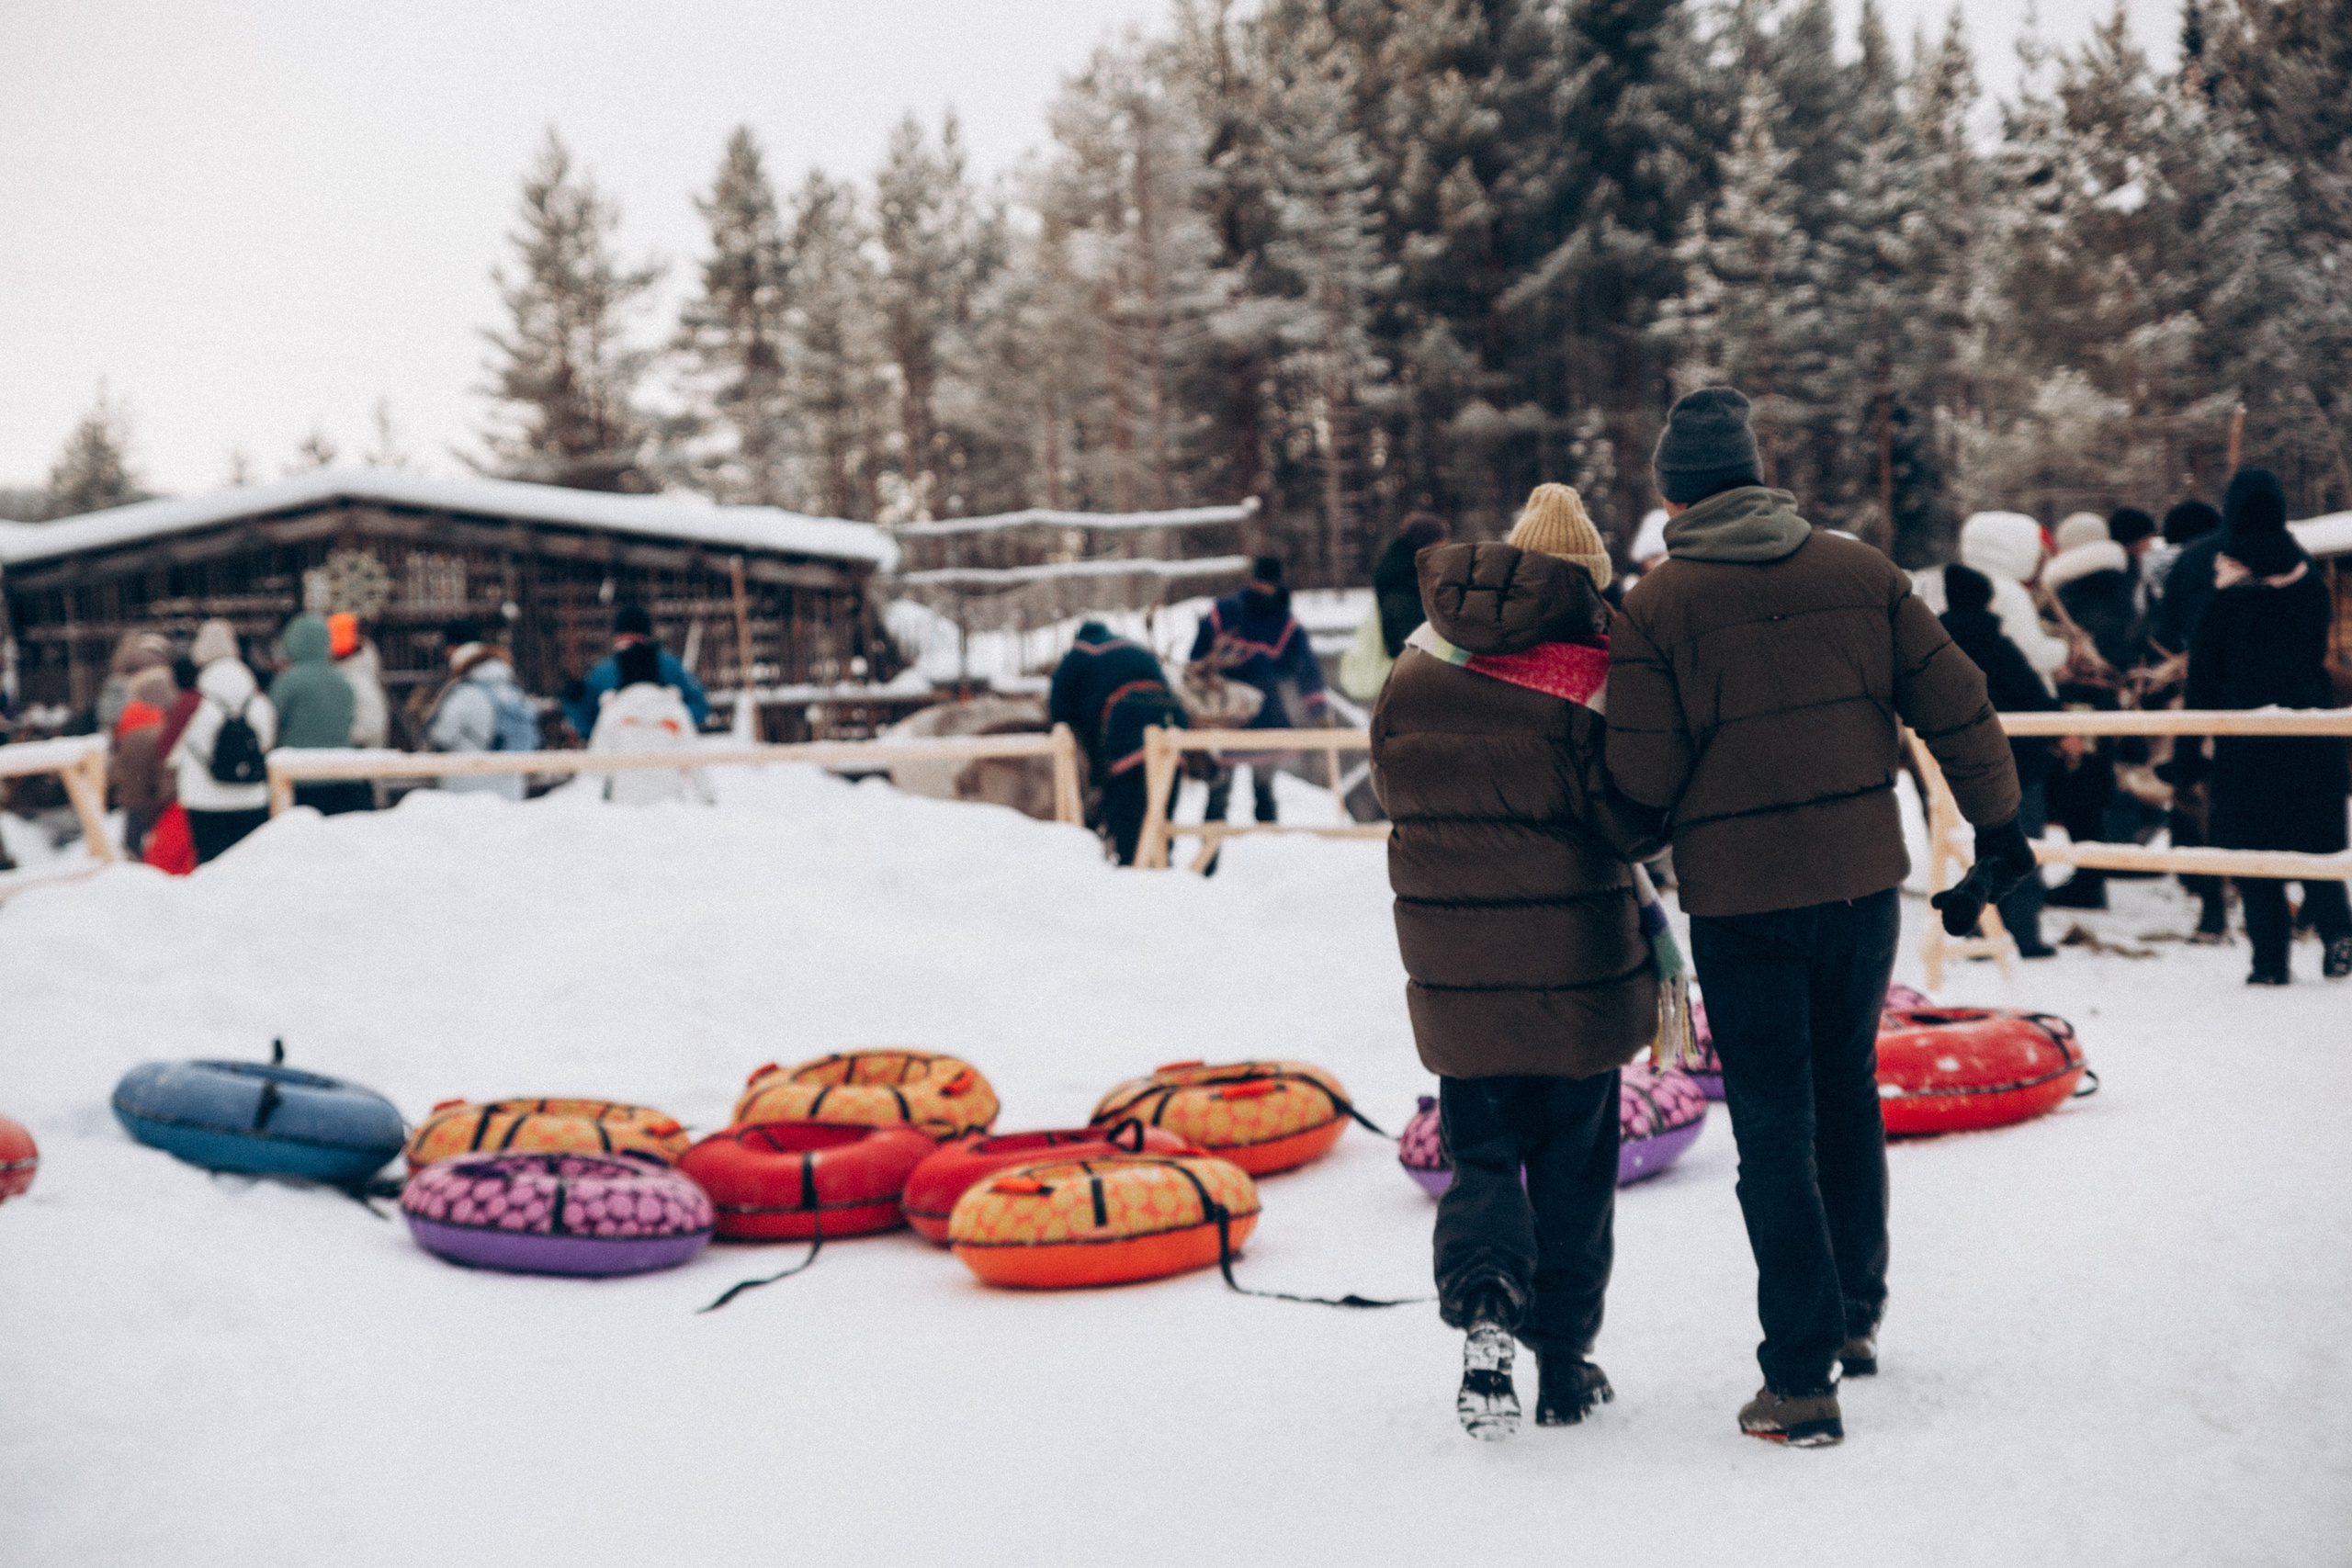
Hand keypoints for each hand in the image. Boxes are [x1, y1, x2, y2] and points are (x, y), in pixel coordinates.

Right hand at [1930, 817, 2039, 936]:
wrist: (1995, 827)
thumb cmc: (1985, 846)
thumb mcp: (1970, 873)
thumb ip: (1957, 890)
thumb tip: (1934, 906)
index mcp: (2004, 884)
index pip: (1993, 898)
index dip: (1983, 896)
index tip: (1973, 889)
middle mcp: (2014, 879)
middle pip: (2000, 894)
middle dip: (1988, 883)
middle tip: (1981, 868)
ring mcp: (2022, 873)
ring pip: (2007, 886)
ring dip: (1995, 875)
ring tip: (1990, 861)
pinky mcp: (2028, 865)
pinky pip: (2013, 876)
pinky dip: (2002, 869)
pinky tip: (1999, 858)